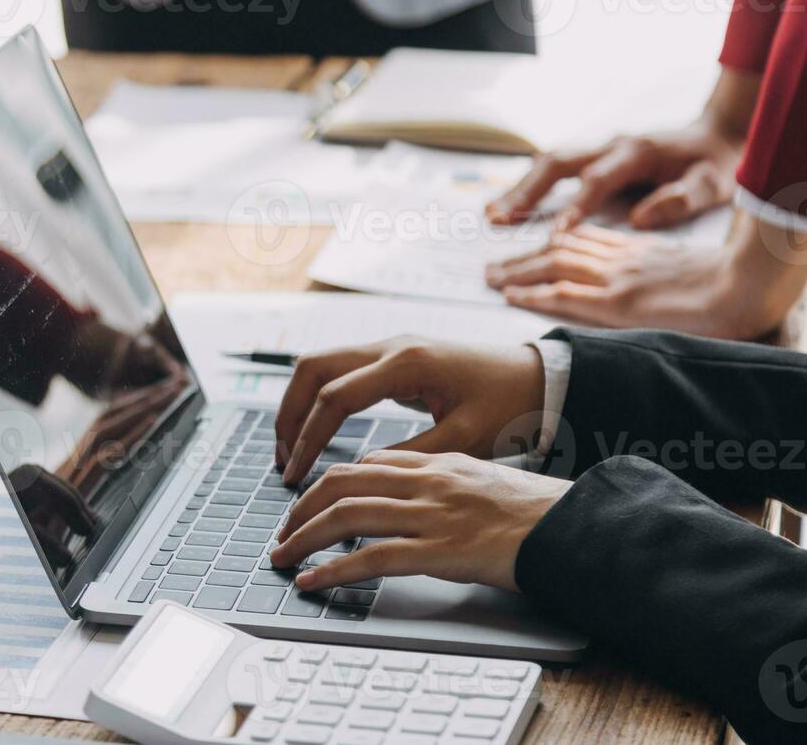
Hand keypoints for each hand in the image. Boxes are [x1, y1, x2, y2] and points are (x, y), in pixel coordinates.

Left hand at [269, 451, 569, 592]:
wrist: (577, 528)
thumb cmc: (537, 513)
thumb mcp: (484, 482)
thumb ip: (442, 483)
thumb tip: (404, 498)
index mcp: (439, 462)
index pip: (367, 464)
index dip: (328, 482)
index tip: (308, 503)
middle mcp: (429, 482)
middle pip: (343, 483)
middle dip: (301, 507)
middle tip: (283, 531)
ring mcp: (433, 515)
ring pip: (347, 517)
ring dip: (304, 538)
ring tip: (283, 557)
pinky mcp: (441, 551)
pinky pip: (371, 558)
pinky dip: (333, 569)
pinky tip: (313, 580)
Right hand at [274, 338, 544, 485]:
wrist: (540, 379)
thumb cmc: (511, 408)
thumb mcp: (465, 440)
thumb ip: (410, 455)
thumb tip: (360, 476)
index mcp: (407, 363)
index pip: (335, 397)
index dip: (308, 437)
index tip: (296, 475)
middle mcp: (391, 347)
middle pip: (312, 368)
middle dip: (289, 414)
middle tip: (282, 459)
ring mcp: (389, 348)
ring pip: (320, 366)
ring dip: (299, 404)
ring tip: (291, 449)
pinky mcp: (392, 359)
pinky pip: (339, 372)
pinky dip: (319, 400)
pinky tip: (318, 432)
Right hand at [486, 124, 741, 230]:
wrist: (716, 134)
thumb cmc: (715, 165)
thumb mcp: (713, 184)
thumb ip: (680, 200)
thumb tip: (639, 219)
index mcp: (637, 152)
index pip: (597, 181)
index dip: (575, 207)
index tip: (554, 236)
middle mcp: (610, 145)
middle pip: (557, 162)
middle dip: (526, 191)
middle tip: (500, 219)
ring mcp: (599, 147)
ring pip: (548, 162)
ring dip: (519, 188)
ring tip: (492, 215)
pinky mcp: (594, 156)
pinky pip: (553, 168)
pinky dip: (528, 185)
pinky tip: (509, 206)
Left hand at [487, 222, 798, 338]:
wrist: (751, 285)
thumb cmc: (733, 284)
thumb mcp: (688, 272)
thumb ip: (661, 273)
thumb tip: (644, 290)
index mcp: (640, 251)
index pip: (585, 243)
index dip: (552, 244)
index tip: (529, 249)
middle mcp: (623, 260)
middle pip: (560, 251)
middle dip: (522, 257)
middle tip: (490, 266)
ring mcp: (618, 279)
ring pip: (554, 267)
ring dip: (517, 271)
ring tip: (488, 278)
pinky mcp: (618, 302)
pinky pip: (566, 293)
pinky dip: (534, 292)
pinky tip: (512, 294)